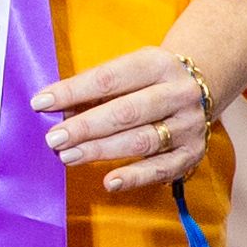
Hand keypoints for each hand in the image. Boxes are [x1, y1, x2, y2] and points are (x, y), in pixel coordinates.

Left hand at [37, 46, 217, 191]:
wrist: (204, 84)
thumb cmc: (150, 80)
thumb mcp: (130, 72)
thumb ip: (97, 91)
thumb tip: (58, 113)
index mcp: (158, 64)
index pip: (109, 79)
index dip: (73, 91)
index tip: (41, 103)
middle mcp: (178, 93)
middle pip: (126, 112)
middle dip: (86, 126)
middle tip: (54, 138)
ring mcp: (189, 124)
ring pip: (142, 140)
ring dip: (101, 150)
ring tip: (69, 156)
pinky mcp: (193, 152)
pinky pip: (162, 169)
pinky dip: (135, 177)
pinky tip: (110, 182)